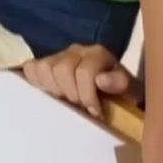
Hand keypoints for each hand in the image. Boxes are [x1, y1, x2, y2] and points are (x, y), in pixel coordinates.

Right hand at [21, 44, 140, 119]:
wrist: (112, 87)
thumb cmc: (121, 91)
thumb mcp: (130, 89)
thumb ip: (119, 82)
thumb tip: (100, 80)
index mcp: (98, 54)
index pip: (84, 71)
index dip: (88, 95)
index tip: (95, 111)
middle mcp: (76, 50)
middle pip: (62, 69)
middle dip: (71, 93)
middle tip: (80, 105)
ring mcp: (58, 55)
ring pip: (44, 68)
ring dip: (54, 89)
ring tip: (66, 99)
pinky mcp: (45, 63)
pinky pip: (31, 67)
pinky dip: (36, 80)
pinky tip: (48, 92)